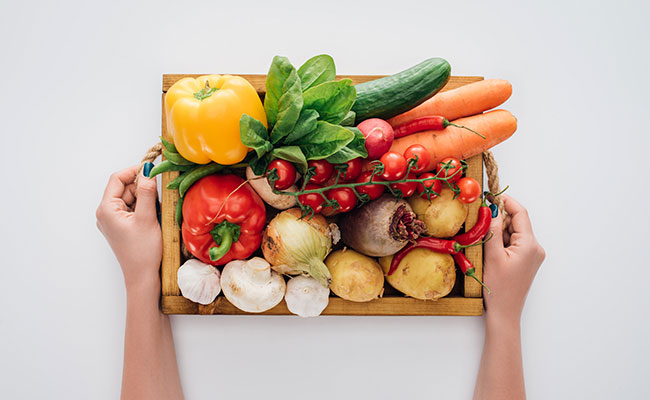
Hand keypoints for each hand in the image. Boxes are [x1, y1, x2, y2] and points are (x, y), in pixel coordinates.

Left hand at [96, 165, 161, 289]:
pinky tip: (153, 218)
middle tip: (159, 196)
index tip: (152, 169)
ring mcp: (113, 221)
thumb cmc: (143, 251)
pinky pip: (132, 209)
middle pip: (124, 188)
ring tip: (156, 212)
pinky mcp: (121, 227)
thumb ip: (147, 193)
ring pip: (130, 198)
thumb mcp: (148, 218)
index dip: (134, 171)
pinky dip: (144, 209)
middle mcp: (106, 213)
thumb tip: (148, 172)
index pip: (117, 179)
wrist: (142, 277)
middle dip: (142, 188)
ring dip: (145, 199)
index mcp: (106, 209)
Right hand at [483, 195, 544, 325]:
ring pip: (515, 232)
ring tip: (485, 242)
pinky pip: (515, 242)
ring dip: (499, 231)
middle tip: (481, 219)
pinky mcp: (527, 261)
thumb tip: (490, 209)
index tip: (491, 196)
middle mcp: (536, 248)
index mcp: (530, 245)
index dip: (506, 202)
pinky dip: (503, 241)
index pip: (520, 214)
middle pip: (518, 222)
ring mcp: (533, 255)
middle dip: (500, 219)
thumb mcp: (491, 256)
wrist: (505, 313)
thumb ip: (492, 230)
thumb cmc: (498, 289)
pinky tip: (491, 250)